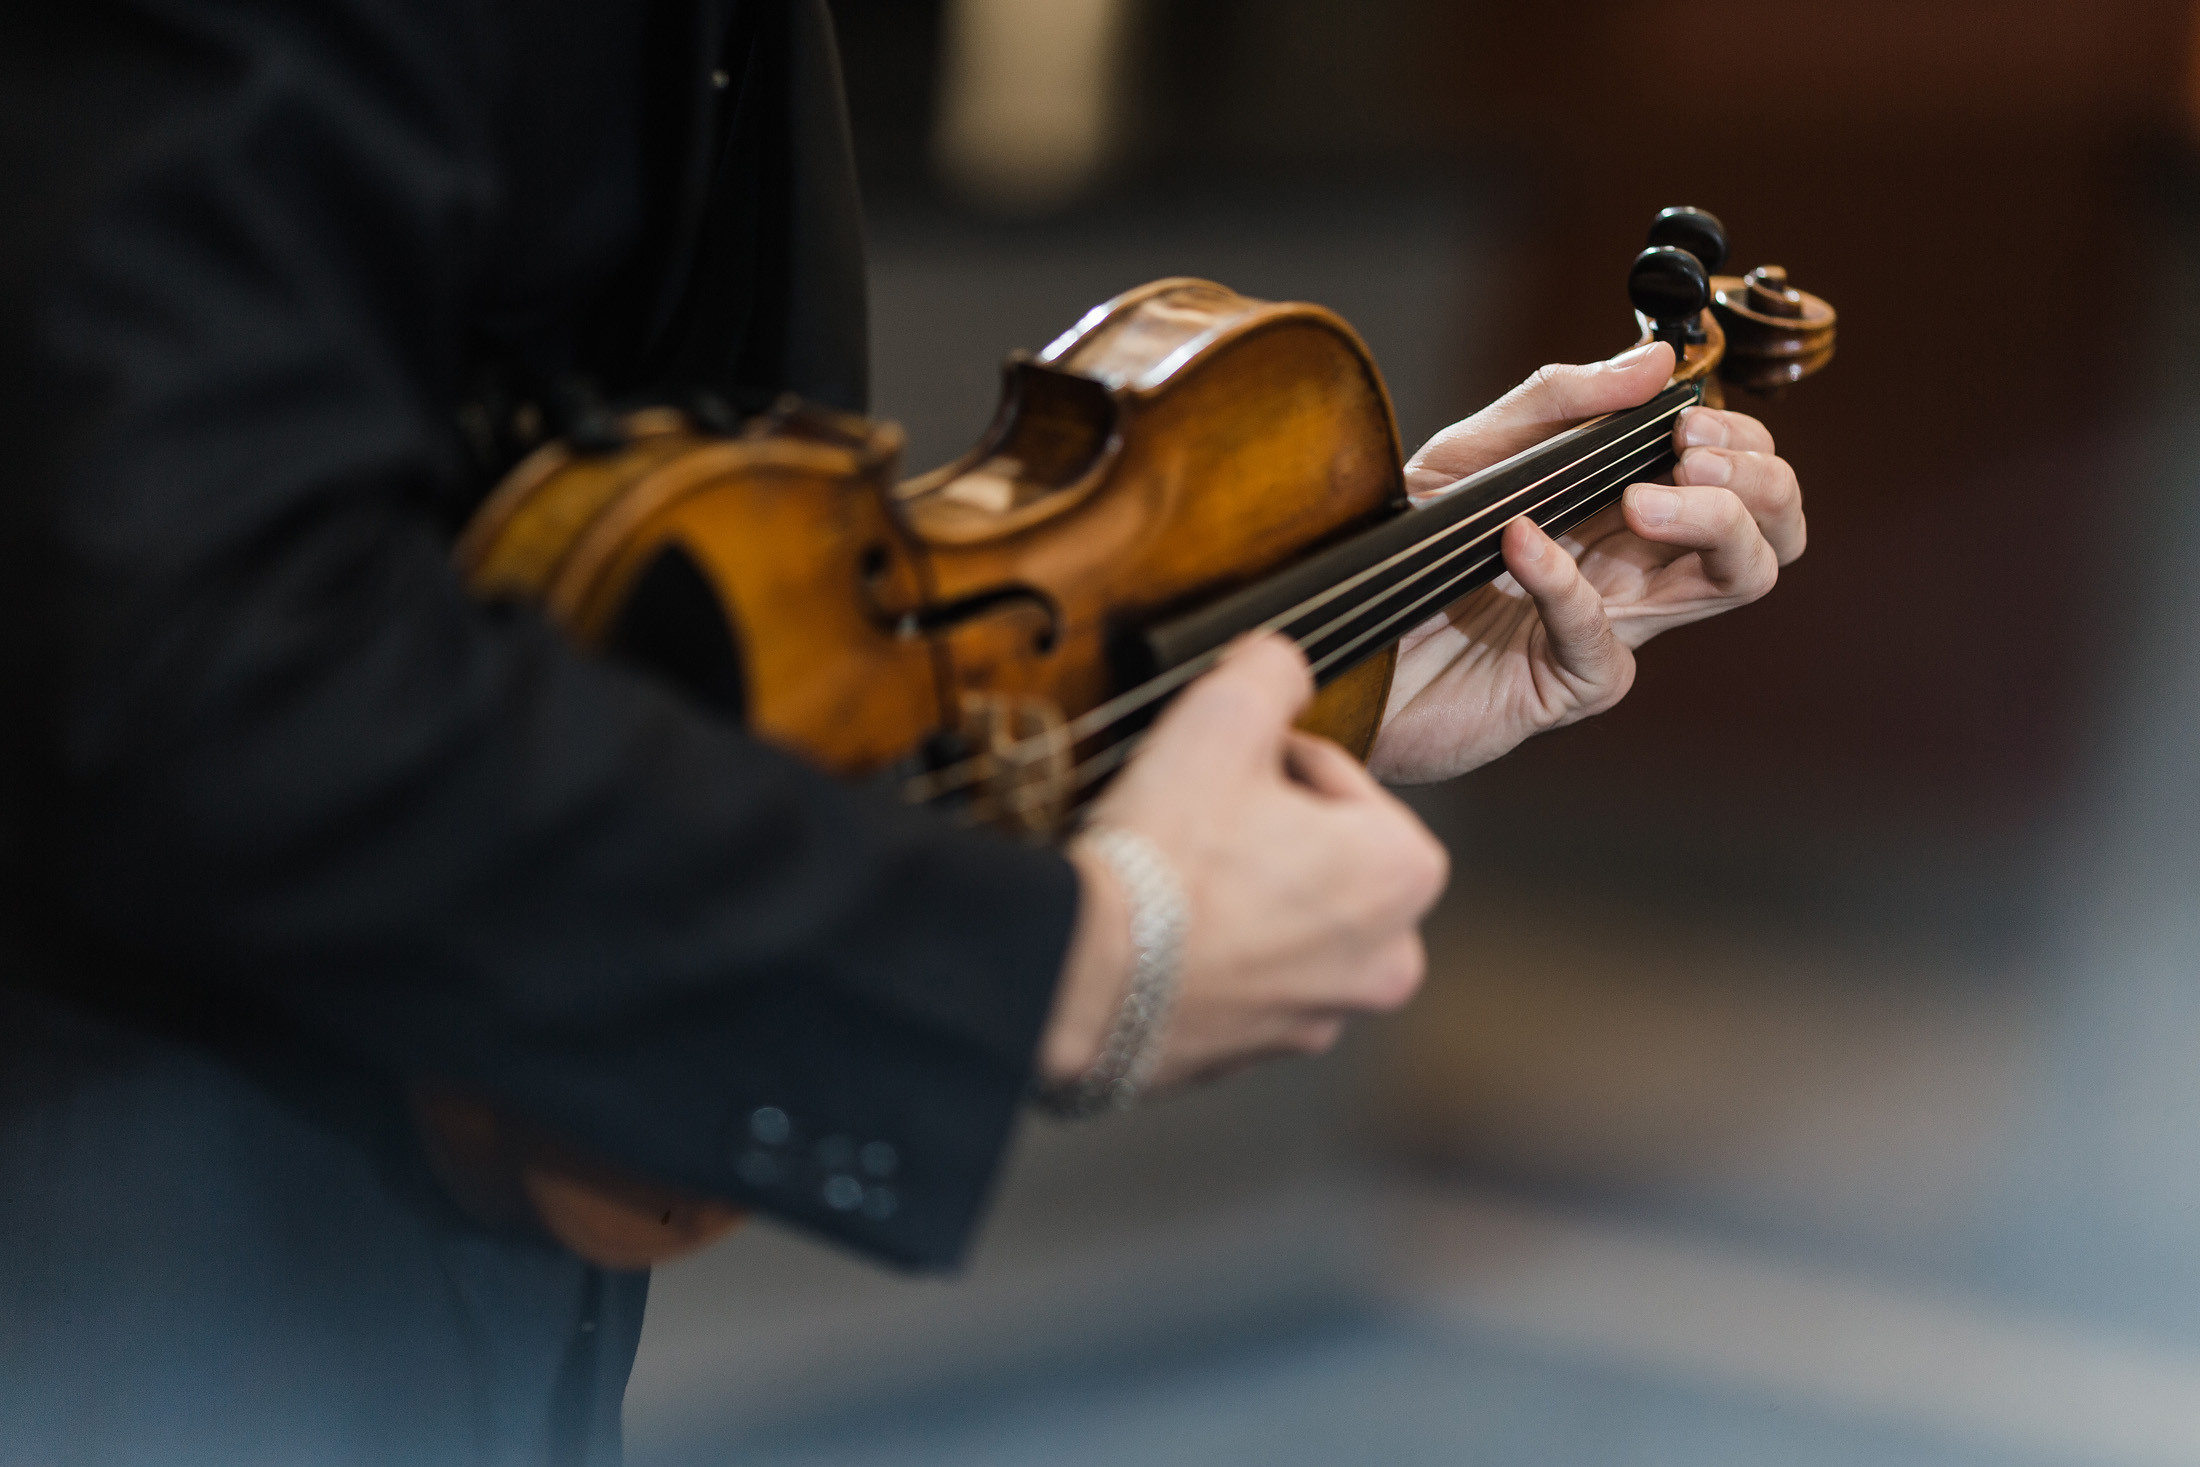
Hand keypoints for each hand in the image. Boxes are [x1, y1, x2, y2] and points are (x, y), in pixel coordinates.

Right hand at [1042, 635, 1447, 1091]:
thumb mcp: (1222, 717)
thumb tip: (1282, 663)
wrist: (1083, 977)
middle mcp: (1385, 959)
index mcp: (1403, 874)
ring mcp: (1320, 1017)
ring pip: (1286, 923)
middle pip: (1324, 858)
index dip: (1276, 756)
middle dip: (1269, 830)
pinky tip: (1159, 928)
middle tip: (1200, 811)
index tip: (1226, 761)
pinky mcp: (1254, 1055)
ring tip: (1176, 869)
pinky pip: (1241, 982)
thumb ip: (1273, 670)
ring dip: (1243, 893)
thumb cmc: (1164, 856)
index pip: (1343, 778)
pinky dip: (1211, 954)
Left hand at [1366, 341, 1806, 784]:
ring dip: (1712, 520)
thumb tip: (1656, 360)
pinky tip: (1519, 543)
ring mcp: (1611, 630)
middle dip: (1760, 478)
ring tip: (1640, 494)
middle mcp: (1635, 573)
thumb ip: (1556, 403)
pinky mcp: (1566, 686)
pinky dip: (1566, 583)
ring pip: (1737, 580)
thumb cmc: (1406, 553)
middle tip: (1690, 453)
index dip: (1741, 441)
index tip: (1686, 416)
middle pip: (1771, 529)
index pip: (1742, 476)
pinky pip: (1603, 641)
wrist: (1341, 642)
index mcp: (1625, 515)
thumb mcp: (1469, 454)